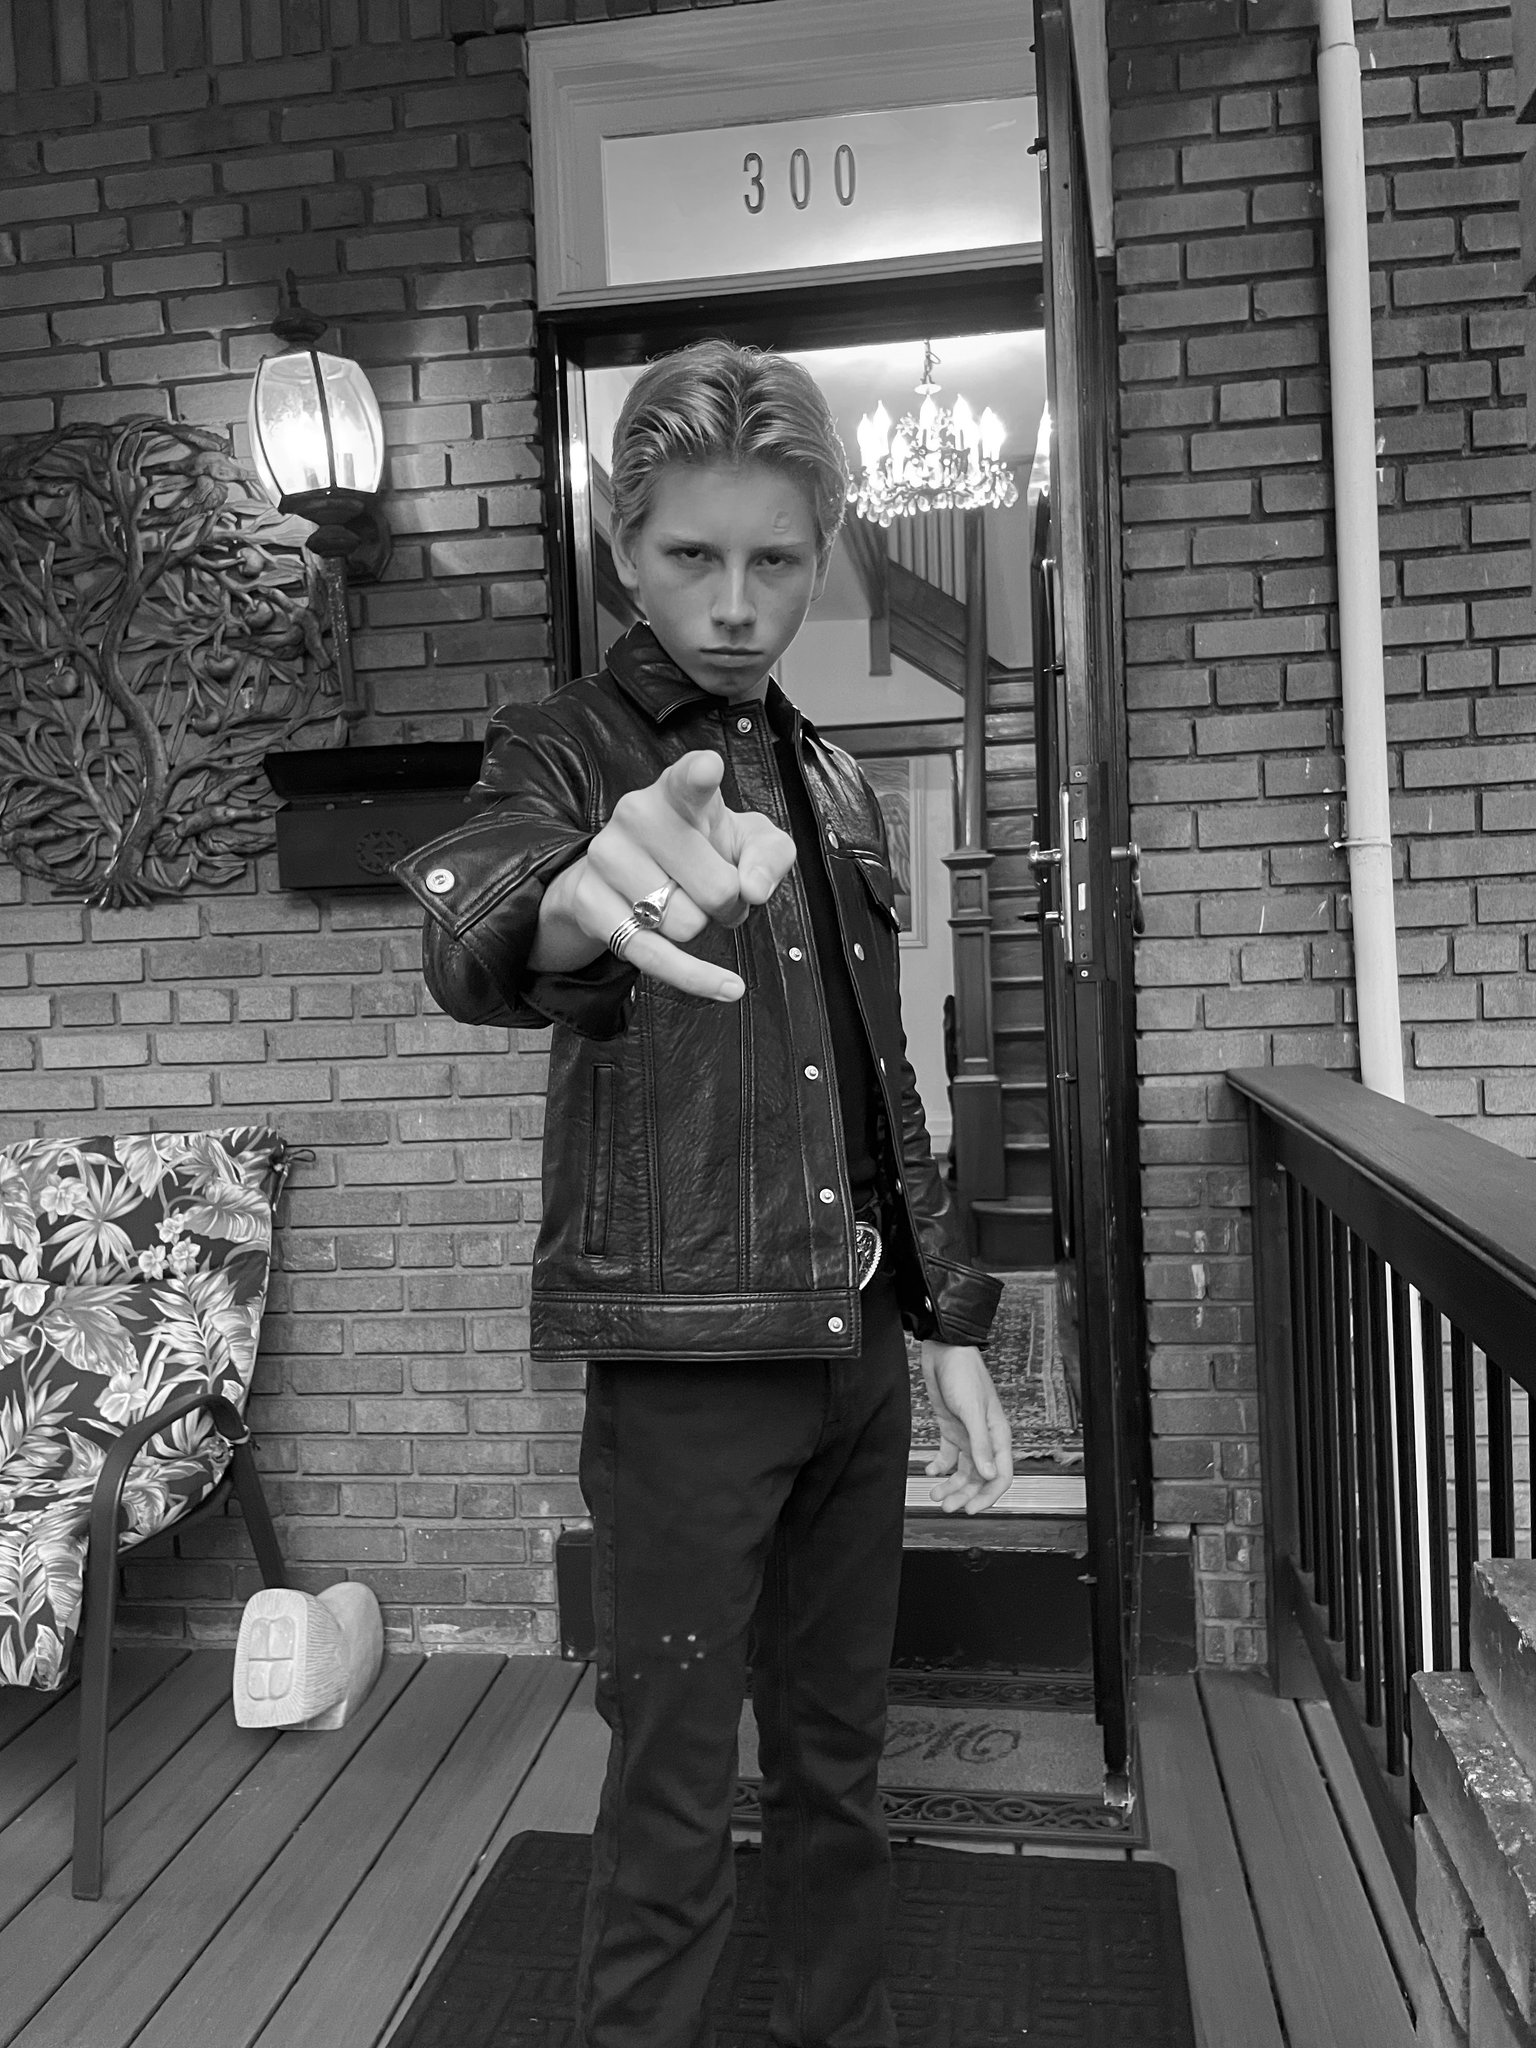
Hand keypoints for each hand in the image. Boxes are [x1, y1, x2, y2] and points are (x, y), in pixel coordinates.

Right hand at [531, 750, 796, 1001]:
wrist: (627, 872)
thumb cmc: (703, 849)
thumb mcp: (748, 843)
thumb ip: (770, 855)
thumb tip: (753, 889)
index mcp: (679, 792)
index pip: (689, 780)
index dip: (700, 776)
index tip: (708, 769)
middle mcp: (637, 815)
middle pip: (717, 889)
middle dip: (730, 905)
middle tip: (718, 893)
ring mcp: (607, 857)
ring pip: (685, 925)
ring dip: (699, 928)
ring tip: (684, 903)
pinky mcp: (590, 902)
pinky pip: (656, 957)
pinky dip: (697, 978)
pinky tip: (728, 987)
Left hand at [920, 1341, 1013, 1515]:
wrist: (943, 1350)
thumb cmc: (963, 1374)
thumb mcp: (972, 1411)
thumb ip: (980, 1444)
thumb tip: (989, 1476)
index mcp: (998, 1435)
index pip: (1000, 1476)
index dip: (988, 1496)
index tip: (971, 1509)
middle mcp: (984, 1438)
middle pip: (979, 1478)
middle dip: (964, 1495)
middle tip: (947, 1507)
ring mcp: (967, 1434)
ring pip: (963, 1471)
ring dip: (950, 1485)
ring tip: (935, 1495)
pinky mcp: (950, 1428)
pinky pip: (948, 1456)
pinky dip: (939, 1466)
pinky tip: (929, 1470)